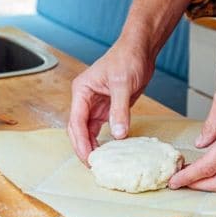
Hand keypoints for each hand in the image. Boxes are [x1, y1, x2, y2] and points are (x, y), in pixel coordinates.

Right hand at [67, 40, 155, 162]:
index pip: (76, 121)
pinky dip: (102, 139)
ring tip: (99, 163)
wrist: (139, 50)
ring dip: (91, 145)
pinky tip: (109, 151)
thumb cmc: (127, 59)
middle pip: (77, 128)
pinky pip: (100, 127)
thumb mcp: (123, 85)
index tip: (88, 158)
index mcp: (81, 91)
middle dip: (82, 147)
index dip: (80, 141)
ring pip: (87, 130)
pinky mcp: (107, 107)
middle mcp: (84, 99)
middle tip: (92, 166)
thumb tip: (118, 135)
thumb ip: (119, 110)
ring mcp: (95, 104)